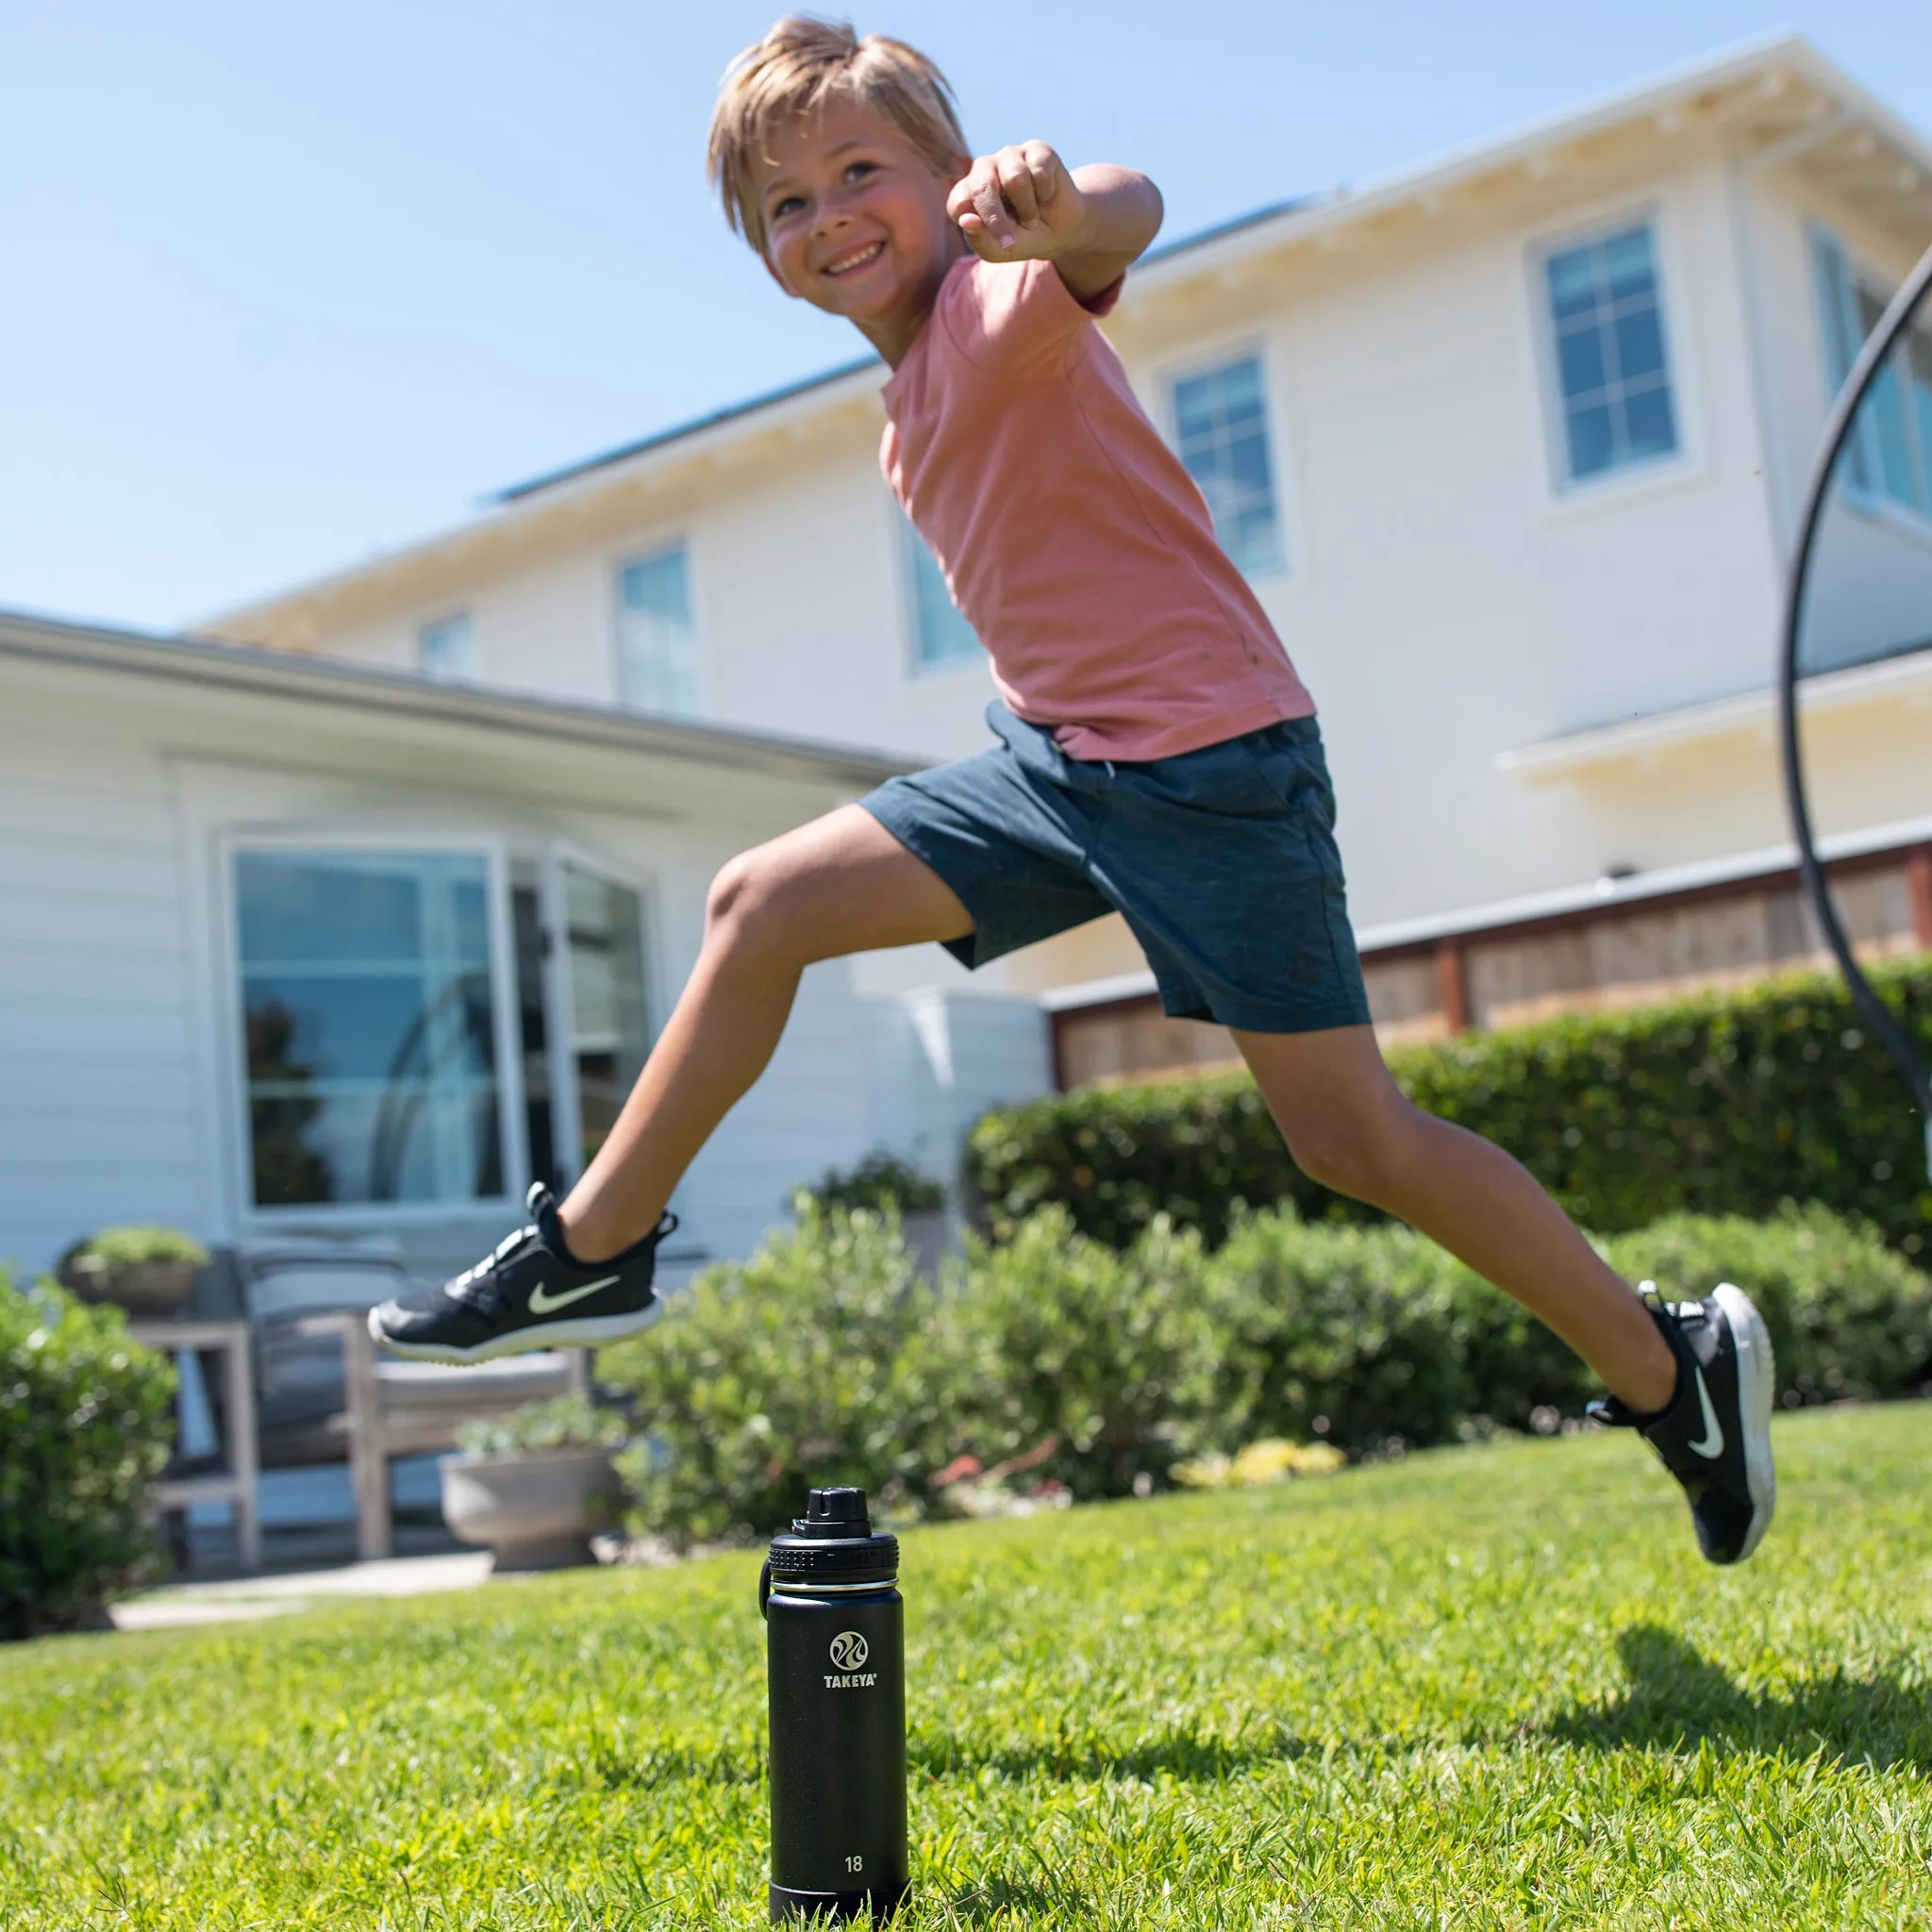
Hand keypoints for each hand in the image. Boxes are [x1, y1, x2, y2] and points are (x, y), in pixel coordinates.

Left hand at [946, 141, 1089, 262]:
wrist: (1061, 232)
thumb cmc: (1022, 239)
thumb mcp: (999, 251)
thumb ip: (979, 239)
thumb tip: (966, 220)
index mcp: (967, 193)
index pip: (959, 202)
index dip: (978, 224)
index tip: (1001, 242)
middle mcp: (983, 169)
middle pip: (982, 186)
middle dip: (998, 217)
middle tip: (1012, 239)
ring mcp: (1009, 156)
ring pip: (1015, 179)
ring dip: (1028, 208)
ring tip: (1032, 216)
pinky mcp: (1036, 149)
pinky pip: (1039, 171)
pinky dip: (1046, 192)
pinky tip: (1046, 194)